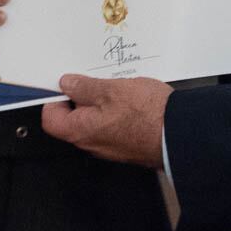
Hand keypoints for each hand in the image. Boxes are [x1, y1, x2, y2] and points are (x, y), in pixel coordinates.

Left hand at [40, 74, 172, 165]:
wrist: (179, 134)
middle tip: (97, 82)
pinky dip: (118, 113)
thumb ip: (84, 87)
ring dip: (103, 105)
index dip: (55, 98)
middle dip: (82, 99)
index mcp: (80, 130)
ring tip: (119, 89)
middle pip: (74, 120)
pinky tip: (132, 101)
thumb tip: (68, 84)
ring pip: (96, 122)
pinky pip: (113, 127)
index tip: (66, 84)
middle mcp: (91, 144)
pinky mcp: (127, 146)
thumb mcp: (110, 89)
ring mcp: (110, 148)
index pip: (51, 118)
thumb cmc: (147, 115)